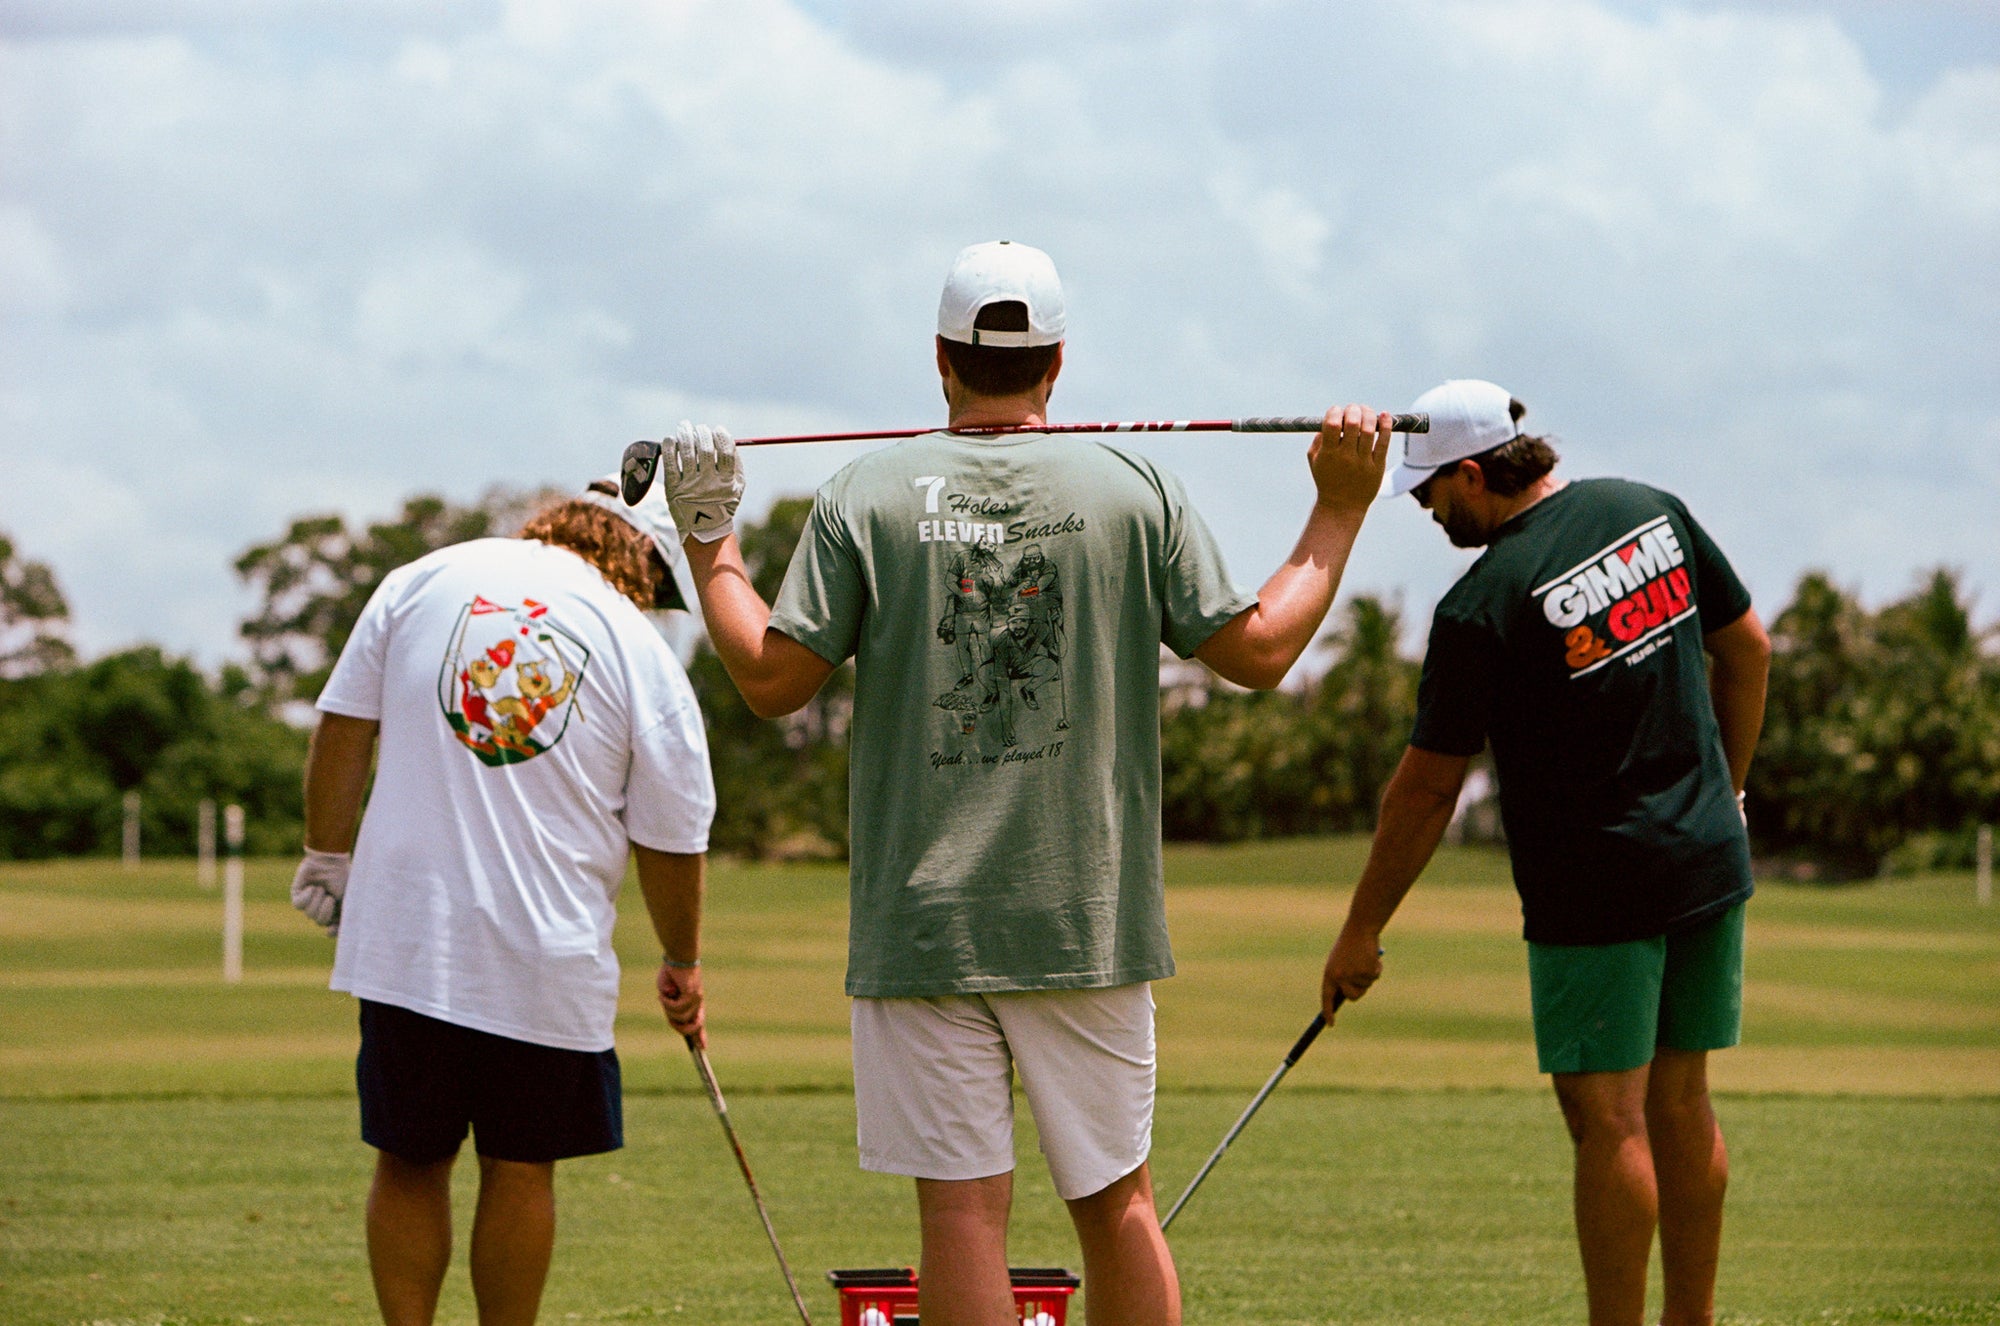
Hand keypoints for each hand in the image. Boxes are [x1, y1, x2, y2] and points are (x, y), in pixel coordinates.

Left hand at [290, 849, 348, 936]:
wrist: (330, 860)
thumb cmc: (342, 877)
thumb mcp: (348, 898)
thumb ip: (344, 916)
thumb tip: (331, 934)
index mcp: (336, 909)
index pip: (333, 927)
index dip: (333, 931)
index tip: (331, 931)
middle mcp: (322, 907)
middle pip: (320, 921)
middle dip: (325, 910)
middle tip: (330, 897)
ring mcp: (309, 902)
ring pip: (309, 914)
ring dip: (317, 900)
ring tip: (321, 888)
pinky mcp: (297, 895)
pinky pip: (299, 905)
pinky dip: (307, 897)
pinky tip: (312, 887)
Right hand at [658, 961, 705, 1048]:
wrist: (677, 956)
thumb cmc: (671, 972)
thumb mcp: (668, 994)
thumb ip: (671, 1006)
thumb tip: (675, 1018)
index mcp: (694, 1003)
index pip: (698, 1023)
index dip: (700, 1036)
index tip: (703, 1048)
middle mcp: (698, 1003)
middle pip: (692, 1027)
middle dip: (681, 1028)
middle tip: (671, 1020)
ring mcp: (696, 999)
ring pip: (681, 1018)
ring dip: (669, 1009)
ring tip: (666, 994)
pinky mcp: (692, 995)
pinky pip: (677, 1008)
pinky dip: (668, 1001)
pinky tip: (666, 991)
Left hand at [661, 421, 743, 542]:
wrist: (703, 528)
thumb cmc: (722, 502)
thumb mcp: (736, 487)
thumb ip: (736, 464)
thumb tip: (727, 436)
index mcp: (727, 482)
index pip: (725, 452)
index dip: (721, 436)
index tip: (717, 429)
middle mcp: (708, 483)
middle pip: (705, 449)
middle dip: (701, 433)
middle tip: (699, 428)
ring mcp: (689, 486)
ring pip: (686, 452)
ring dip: (684, 434)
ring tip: (684, 427)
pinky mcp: (673, 488)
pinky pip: (670, 462)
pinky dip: (669, 447)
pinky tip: (670, 440)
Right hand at [1309, 405, 1392, 515]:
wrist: (1342, 507)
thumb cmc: (1327, 479)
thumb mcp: (1315, 461)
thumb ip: (1319, 439)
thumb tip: (1331, 418)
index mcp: (1328, 454)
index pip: (1331, 423)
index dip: (1335, 411)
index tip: (1336, 411)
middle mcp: (1345, 457)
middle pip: (1352, 423)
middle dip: (1353, 409)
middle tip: (1353, 408)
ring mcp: (1363, 462)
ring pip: (1369, 430)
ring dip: (1369, 414)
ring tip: (1366, 411)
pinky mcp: (1377, 466)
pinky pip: (1384, 442)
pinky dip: (1386, 425)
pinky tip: (1384, 415)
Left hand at [1321, 923, 1383, 1020]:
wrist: (1360, 928)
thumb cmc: (1350, 944)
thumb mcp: (1341, 962)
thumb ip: (1342, 978)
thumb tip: (1347, 997)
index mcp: (1329, 973)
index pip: (1326, 997)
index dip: (1327, 1012)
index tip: (1330, 1024)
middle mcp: (1340, 976)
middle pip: (1352, 997)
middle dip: (1359, 990)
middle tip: (1362, 975)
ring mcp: (1354, 974)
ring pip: (1365, 987)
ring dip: (1368, 976)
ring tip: (1364, 959)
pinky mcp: (1367, 971)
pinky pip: (1375, 977)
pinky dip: (1377, 968)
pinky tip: (1372, 956)